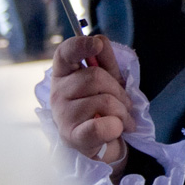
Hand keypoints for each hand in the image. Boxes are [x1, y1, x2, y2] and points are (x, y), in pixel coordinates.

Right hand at [50, 35, 135, 164]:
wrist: (103, 144)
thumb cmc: (103, 109)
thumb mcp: (108, 80)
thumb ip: (106, 60)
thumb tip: (100, 40)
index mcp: (64, 74)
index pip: (65, 53)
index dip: (80, 45)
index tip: (96, 44)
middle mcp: (58, 92)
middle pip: (95, 77)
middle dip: (119, 91)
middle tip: (126, 105)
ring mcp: (62, 115)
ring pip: (104, 101)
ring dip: (122, 112)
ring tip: (123, 120)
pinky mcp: (72, 136)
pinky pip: (101, 126)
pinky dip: (116, 127)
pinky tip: (116, 130)